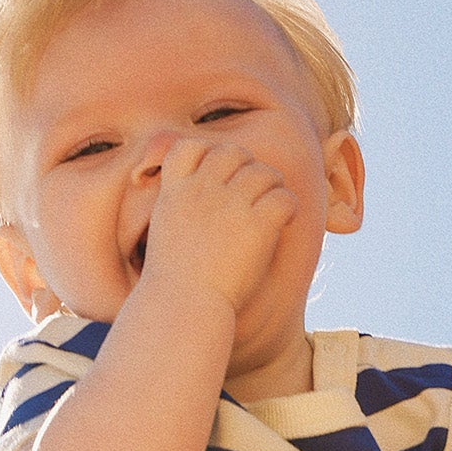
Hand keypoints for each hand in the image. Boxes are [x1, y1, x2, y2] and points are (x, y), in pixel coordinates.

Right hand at [142, 137, 297, 320]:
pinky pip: (284, 198)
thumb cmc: (174, 282)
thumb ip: (178, 208)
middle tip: (255, 191)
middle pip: (233, 152)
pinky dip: (288, 207)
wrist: (183, 305)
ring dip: (273, 186)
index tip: (219, 174)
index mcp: (176, 191)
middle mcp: (203, 190)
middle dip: (247, 166)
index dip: (208, 153)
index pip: (190, 145)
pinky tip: (282, 222)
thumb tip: (198, 205)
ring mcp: (231, 205)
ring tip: (272, 208)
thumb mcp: (163, 232)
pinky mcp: (258, 224)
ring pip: (264, 172)